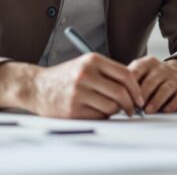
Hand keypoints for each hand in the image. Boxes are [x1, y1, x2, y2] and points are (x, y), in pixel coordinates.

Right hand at [0, 55, 143, 118]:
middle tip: (132, 109)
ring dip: (115, 111)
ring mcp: (78, 92)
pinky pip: (99, 116)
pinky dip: (102, 116)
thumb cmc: (66, 77)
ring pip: (111, 107)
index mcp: (92, 60)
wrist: (37, 87)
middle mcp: (85, 74)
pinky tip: (94, 111)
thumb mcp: (86, 65)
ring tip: (109, 108)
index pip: (125, 74)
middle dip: (131, 104)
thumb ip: (108, 73)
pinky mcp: (73, 109)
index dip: (137, 88)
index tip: (140, 97)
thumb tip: (135, 89)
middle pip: (121, 92)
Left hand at [127, 57, 176, 113]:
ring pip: (165, 89)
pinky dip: (171, 104)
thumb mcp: (142, 72)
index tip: (123, 97)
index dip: (130, 85)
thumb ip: (129, 81)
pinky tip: (164, 110)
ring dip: (156, 100)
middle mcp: (162, 68)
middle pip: (151, 81)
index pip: (137, 71)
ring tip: (148, 110)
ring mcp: (175, 78)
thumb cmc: (153, 77)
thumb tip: (115, 97)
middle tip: (134, 107)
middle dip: (142, 95)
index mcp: (148, 63)